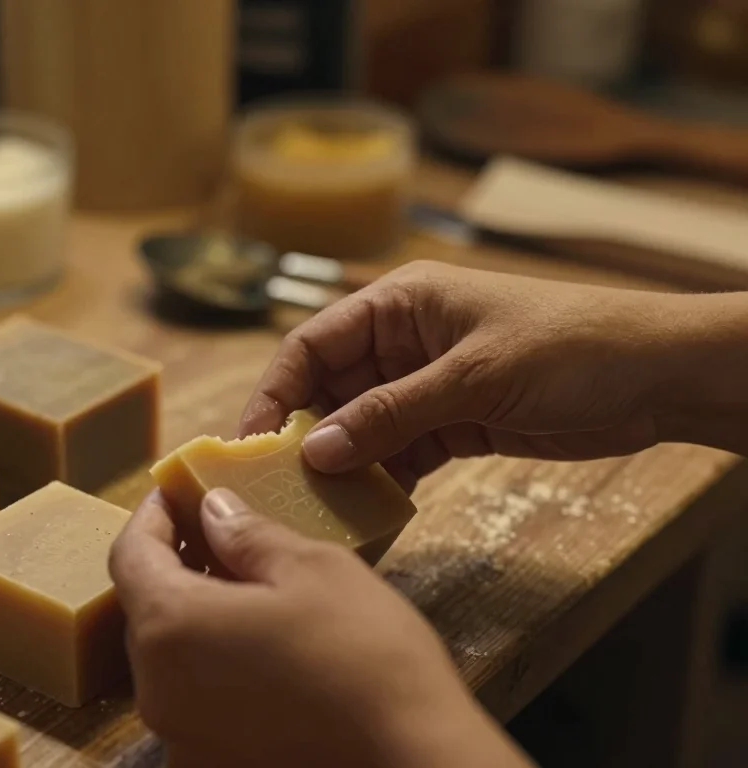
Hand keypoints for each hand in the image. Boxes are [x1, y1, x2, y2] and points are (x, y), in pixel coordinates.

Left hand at [109, 488, 531, 767]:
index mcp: (171, 628)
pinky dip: (212, 665)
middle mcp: (157, 690)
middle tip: (218, 535)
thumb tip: (213, 511)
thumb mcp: (312, 567)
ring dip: (195, 615)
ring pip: (170, 657)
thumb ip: (247, 534)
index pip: (129, 556)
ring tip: (246, 588)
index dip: (150, 518)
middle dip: (176, 566)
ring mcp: (180, 737)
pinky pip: (194, 700)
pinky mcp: (210, 764)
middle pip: (145, 609)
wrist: (415, 759)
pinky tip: (261, 647)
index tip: (174, 496)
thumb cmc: (366, 654)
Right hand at [241, 261, 730, 489]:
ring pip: (363, 426)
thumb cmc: (567, 347)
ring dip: (344, 464)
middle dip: (306, 435)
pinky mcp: (453, 424)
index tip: (251, 441)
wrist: (655, 377)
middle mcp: (403, 342)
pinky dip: (384, 479)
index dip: (276, 390)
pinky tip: (367, 510)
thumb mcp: (472, 377)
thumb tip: (314, 452)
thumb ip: (391, 414)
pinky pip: (401, 452)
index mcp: (399, 304)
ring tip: (316, 508)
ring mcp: (427, 385)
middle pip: (332, 389)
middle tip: (278, 488)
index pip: (314, 343)